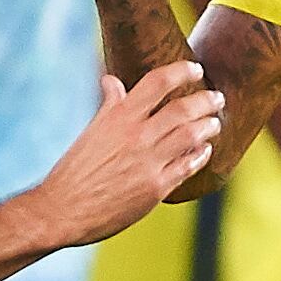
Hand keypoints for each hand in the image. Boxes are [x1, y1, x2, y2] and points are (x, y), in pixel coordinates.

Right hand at [34, 63, 223, 246]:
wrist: (63, 211)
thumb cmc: (73, 172)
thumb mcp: (91, 131)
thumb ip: (109, 105)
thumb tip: (111, 80)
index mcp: (118, 117)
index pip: (158, 82)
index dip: (181, 71)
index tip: (196, 69)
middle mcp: (137, 136)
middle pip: (183, 108)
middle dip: (206, 100)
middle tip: (217, 98)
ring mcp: (149, 162)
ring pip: (192, 135)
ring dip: (209, 126)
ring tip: (215, 123)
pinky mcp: (156, 188)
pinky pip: (188, 166)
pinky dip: (201, 154)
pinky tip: (204, 150)